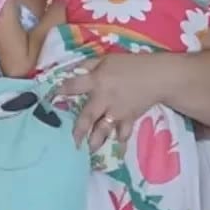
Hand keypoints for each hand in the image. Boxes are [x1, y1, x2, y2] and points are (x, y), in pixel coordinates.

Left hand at [56, 52, 173, 148]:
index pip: (73, 87)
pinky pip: (123, 133)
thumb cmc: (131, 65)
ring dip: (95, 141)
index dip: (61, 91)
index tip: (50, 98)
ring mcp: (117, 112)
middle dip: (78, 131)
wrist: (158, 77)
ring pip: (103, 129)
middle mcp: (104, 99)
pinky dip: (120, 140)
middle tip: (70, 142)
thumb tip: (72, 71)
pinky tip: (116, 148)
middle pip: (87, 117)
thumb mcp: (107, 59)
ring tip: (89, 151)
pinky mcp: (129, 119)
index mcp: (96, 81)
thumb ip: (89, 65)